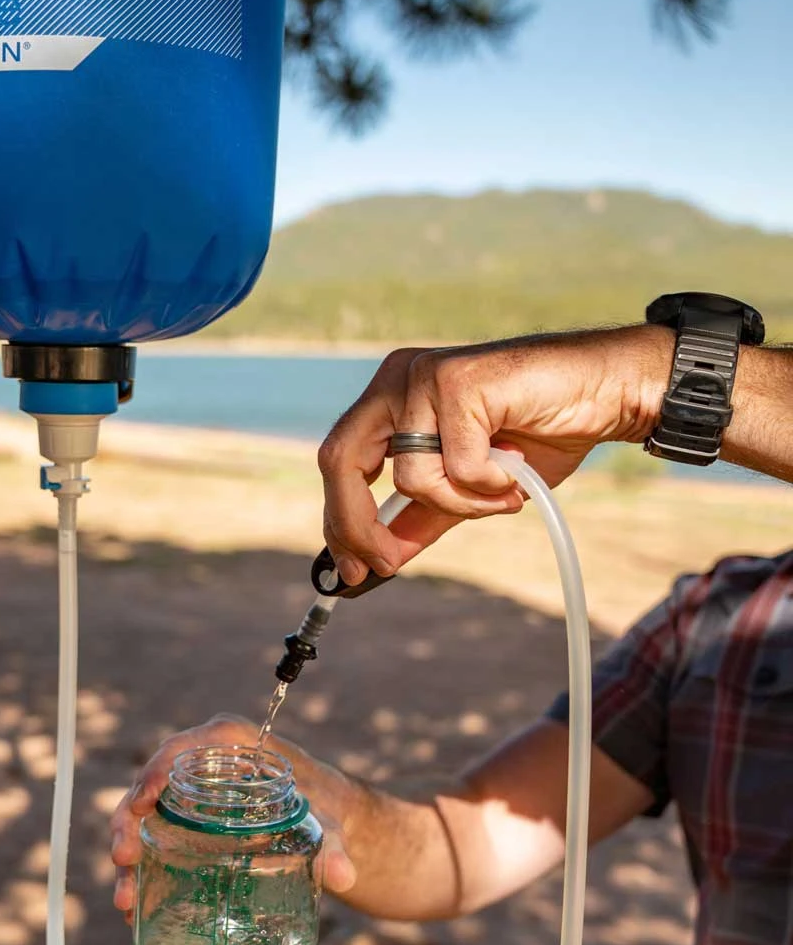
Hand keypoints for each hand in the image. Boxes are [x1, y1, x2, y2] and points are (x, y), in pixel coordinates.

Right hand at [109, 715, 356, 922]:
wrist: (330, 823)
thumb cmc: (325, 806)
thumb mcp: (327, 822)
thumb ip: (332, 845)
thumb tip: (343, 875)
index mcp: (231, 742)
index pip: (181, 748)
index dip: (154, 772)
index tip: (142, 803)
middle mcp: (204, 765)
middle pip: (152, 784)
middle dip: (129, 820)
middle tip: (123, 858)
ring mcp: (193, 796)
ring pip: (147, 817)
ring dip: (130, 854)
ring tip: (125, 900)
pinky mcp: (190, 825)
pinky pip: (156, 840)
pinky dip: (143, 870)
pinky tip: (135, 908)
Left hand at [318, 326, 671, 584]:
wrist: (606, 391)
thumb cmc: (540, 431)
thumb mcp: (469, 486)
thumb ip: (423, 515)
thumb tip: (381, 558)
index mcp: (392, 396)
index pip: (338, 460)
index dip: (338, 518)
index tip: (352, 569)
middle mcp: (399, 378)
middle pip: (340, 461)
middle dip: (358, 524)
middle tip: (385, 562)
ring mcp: (425, 376)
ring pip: (409, 477)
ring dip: (461, 503)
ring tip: (502, 490)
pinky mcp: (458, 382)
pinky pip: (457, 468)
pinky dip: (490, 484)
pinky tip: (518, 465)